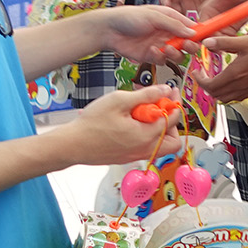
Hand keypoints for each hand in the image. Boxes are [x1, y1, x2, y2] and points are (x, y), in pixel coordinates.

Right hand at [58, 86, 184, 167]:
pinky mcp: (128, 158)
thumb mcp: (119, 100)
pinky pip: (147, 148)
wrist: (73, 144)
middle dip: (173, 123)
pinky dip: (148, 135)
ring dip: (160, 130)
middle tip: (162, 108)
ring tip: (146, 114)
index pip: (172, 119)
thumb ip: (146, 95)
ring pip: (161, 147)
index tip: (170, 91)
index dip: (174, 102)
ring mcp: (137, 156)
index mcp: (146, 135)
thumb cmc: (93, 122)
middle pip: (174, 142)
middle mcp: (145, 150)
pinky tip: (133, 122)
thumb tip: (166, 89)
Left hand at [101, 3, 196, 64]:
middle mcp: (168, 32)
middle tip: (187, 46)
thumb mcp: (154, 16)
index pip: (191, 27)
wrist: (109, 30)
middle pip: (188, 43)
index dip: (200, 33)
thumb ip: (174, 25)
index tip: (206, 38)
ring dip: (175, 53)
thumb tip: (194, 33)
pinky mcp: (151, 56)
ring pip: (178, 54)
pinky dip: (160, 57)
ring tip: (166, 49)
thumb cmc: (129, 16)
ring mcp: (160, 45)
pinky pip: (163, 61)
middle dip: (190, 46)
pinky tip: (150, 50)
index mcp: (171, 19)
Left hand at [202, 27, 247, 101]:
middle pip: (216, 95)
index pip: (210, 86)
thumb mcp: (246, 40)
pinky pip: (237, 97)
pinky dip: (228, 92)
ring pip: (226, 98)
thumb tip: (206, 42)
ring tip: (214, 77)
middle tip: (203, 73)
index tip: (196, 70)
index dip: (199, 80)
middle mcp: (242, 85)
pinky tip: (230, 79)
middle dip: (206, 86)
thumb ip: (224, 43)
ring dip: (217, 91)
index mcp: (236, 74)